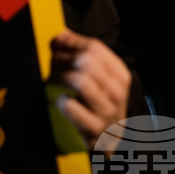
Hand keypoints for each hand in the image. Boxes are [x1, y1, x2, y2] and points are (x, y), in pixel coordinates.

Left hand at [50, 29, 130, 147]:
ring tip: (55, 78)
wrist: (110, 139)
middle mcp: (117, 91)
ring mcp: (107, 111)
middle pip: (88, 61)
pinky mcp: (94, 130)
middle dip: (66, 58)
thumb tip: (61, 34)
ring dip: (64, 76)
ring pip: (83, 81)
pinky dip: (64, 102)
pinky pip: (75, 109)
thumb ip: (81, 54)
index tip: (58, 43)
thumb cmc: (100, 102)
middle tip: (54, 61)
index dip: (73, 42)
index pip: (96, 48)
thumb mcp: (99, 78)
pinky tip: (61, 100)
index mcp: (120, 74)